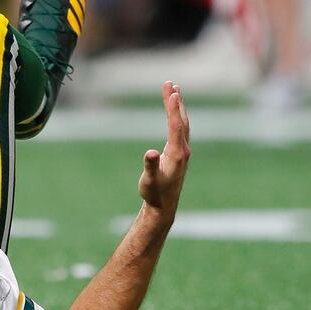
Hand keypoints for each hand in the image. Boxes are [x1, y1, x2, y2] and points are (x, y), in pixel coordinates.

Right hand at [138, 81, 190, 223]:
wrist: (164, 205)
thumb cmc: (154, 193)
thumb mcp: (149, 181)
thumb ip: (149, 166)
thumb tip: (149, 153)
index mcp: (177, 154)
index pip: (176, 126)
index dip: (173, 109)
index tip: (172, 93)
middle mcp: (183, 150)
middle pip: (181, 120)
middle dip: (176, 101)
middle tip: (170, 83)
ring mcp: (183, 150)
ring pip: (182, 123)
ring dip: (178, 106)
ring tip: (174, 90)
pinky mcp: (180, 152)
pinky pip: (180, 128)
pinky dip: (177, 116)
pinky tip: (174, 110)